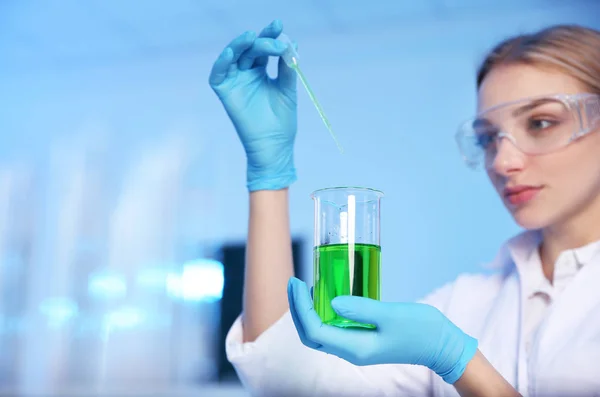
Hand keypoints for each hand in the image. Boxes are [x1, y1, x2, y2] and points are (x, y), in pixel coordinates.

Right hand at [209, 19, 297, 191]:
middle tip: (276, 39)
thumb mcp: (287, 90)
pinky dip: (221, 63)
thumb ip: (286, 68)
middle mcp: (246, 73)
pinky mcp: (225, 92)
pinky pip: (218, 74)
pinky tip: (229, 54)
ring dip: (240, 44)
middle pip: (250, 49)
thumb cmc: (282, 121)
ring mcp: (235, 82)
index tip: (279, 25)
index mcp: (261, 71)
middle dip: (262, 40)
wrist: (274, 146)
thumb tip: (291, 43)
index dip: (270, 35)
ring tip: (252, 37)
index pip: (263, 47)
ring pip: (233, 56)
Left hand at [287, 277, 478, 384]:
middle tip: (294, 282)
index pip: (314, 330)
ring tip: (303, 287)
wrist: (443, 346)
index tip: (297, 283)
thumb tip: (332, 301)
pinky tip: (326, 294)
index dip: (300, 308)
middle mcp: (351, 350)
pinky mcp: (363, 338)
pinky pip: (334, 327)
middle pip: (311, 334)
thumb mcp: (391, 315)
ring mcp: (357, 346)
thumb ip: (361, 308)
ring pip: (320, 331)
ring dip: (308, 311)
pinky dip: (323, 312)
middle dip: (298, 309)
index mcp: (355, 348)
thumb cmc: (421, 330)